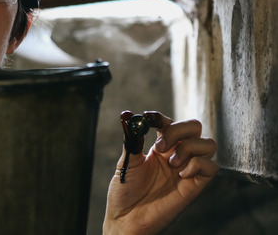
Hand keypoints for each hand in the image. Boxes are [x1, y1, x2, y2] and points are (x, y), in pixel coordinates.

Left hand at [104, 111, 218, 234]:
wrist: (126, 218)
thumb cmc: (125, 192)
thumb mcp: (126, 163)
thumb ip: (132, 140)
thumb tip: (130, 118)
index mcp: (159, 147)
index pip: (170, 122)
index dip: (161, 118)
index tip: (149, 118)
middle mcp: (176, 155)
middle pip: (194, 127)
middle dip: (179, 130)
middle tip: (160, 146)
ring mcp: (187, 169)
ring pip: (208, 143)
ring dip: (189, 148)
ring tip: (171, 163)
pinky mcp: (195, 185)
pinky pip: (212, 167)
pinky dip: (198, 165)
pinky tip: (180, 174)